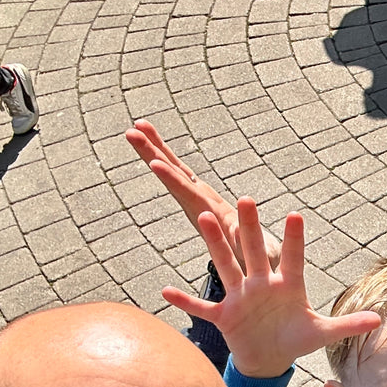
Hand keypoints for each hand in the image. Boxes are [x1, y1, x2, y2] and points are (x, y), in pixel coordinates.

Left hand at [126, 119, 280, 271]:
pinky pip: (182, 170)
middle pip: (172, 176)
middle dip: (152, 154)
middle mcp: (197, 204)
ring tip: (137, 126)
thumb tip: (238, 230)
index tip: (153, 163)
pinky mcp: (201, 193)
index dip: (171, 179)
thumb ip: (244, 239)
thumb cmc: (255, 258)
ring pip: (174, 169)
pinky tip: (154, 139)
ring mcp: (197, 197)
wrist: (252, 260)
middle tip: (131, 132)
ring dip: (154, 148)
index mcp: (207, 216)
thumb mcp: (252, 251)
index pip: (186, 194)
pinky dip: (167, 154)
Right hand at [162, 198, 379, 378]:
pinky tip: (166, 291)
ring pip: (226, 267)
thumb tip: (379, 320)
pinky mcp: (224, 315)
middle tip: (246, 199)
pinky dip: (185, 302)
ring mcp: (240, 297)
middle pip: (254, 251)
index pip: (293, 258)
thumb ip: (347, 325)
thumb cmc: (296, 340)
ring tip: (203, 218)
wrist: (270, 357)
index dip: (294, 239)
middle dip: (249, 227)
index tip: (295, 215)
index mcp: (288, 285)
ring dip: (215, 245)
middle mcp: (261, 284)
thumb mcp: (322, 334)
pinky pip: (202, 307)